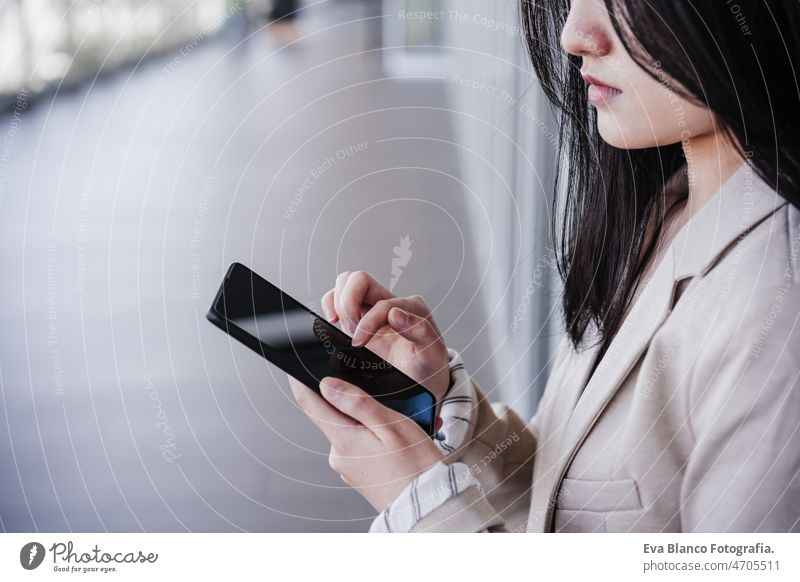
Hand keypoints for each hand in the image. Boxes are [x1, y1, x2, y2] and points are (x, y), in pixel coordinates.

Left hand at [288, 374, 444, 510]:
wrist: (431, 506)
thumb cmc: (417, 466)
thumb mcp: (391, 425)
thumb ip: (357, 403)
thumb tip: (327, 385)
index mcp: (343, 440)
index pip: (310, 404)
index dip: (300, 381)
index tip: (294, 367)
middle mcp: (339, 455)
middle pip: (336, 415)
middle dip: (357, 404)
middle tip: (389, 403)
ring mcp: (348, 468)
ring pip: (353, 430)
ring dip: (373, 423)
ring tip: (405, 428)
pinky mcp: (359, 475)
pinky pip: (362, 447)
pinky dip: (377, 439)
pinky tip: (399, 443)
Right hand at [321, 271, 450, 406]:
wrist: (421, 381)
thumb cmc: (427, 368)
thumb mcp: (432, 355)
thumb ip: (421, 332)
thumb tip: (395, 314)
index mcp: (411, 308)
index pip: (381, 304)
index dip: (367, 322)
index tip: (359, 344)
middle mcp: (391, 302)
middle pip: (359, 280)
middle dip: (348, 303)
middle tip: (351, 330)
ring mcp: (372, 308)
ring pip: (346, 283)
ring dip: (339, 304)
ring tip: (346, 329)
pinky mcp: (358, 318)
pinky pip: (337, 297)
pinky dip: (330, 304)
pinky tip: (334, 322)